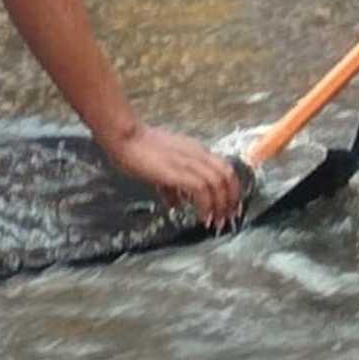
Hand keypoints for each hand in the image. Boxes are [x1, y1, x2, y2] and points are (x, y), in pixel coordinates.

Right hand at [100, 123, 246, 228]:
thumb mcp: (162, 169)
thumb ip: (172, 186)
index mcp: (197, 151)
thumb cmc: (140, 150)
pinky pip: (201, 188)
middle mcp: (197, 154)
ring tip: (216, 222)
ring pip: (218, 182)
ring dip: (220, 205)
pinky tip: (202, 217)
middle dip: (232, 199)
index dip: (232, 189)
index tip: (231, 208)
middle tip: (227, 218)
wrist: (126, 138)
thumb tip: (176, 203)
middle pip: (228, 175)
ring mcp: (188, 161)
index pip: (225, 168)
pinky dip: (206, 205)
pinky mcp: (177, 170)